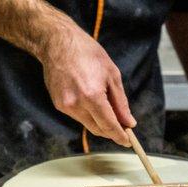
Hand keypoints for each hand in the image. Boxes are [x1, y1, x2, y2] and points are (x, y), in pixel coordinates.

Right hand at [39, 27, 134, 146]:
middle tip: (123, 129)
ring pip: (87, 124)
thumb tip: (128, 122)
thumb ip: (120, 102)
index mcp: (92, 95)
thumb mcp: (112, 74)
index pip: (109, 125)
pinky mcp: (59, 105)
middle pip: (98, 129)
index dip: (120, 136)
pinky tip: (90, 100)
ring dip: (100, 122)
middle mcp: (76, 104)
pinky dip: (88, 114)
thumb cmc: (87, 54)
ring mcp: (65, 106)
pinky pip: (78, 116)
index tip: (128, 142)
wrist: (58, 44)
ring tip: (108, 110)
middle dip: (111, 132)